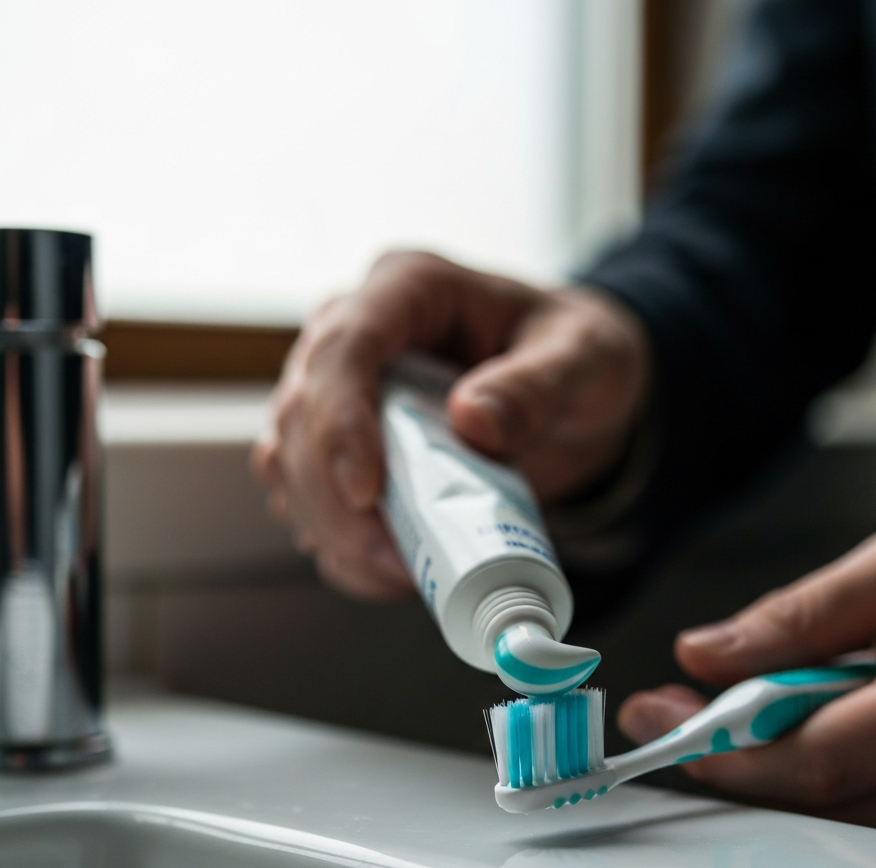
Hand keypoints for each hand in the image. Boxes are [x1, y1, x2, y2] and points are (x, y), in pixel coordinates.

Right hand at [252, 251, 650, 599]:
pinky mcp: (340, 444)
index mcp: (411, 288)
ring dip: (331, 529)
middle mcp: (356, 330)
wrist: (575, 394)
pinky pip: (309, 498)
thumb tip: (474, 421)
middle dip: (332, 497)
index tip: (366, 492)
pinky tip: (389, 570)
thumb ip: (539, 386)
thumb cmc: (578, 357)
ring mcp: (340, 389)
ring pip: (288, 461)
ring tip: (403, 572)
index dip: (341, 420)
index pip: (347, 344)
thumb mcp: (587, 360)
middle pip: (301, 412)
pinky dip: (340, 546)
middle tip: (395, 559)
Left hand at [618, 525, 875, 837]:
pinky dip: (829, 785)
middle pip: (829, 803)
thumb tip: (707, 655)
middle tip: (678, 714)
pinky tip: (805, 735)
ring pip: (852, 822)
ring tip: (739, 714)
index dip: (733, 751)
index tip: (665, 720)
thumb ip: (801, 615)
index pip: (826, 758)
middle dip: (736, 763)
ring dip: (776, 775)